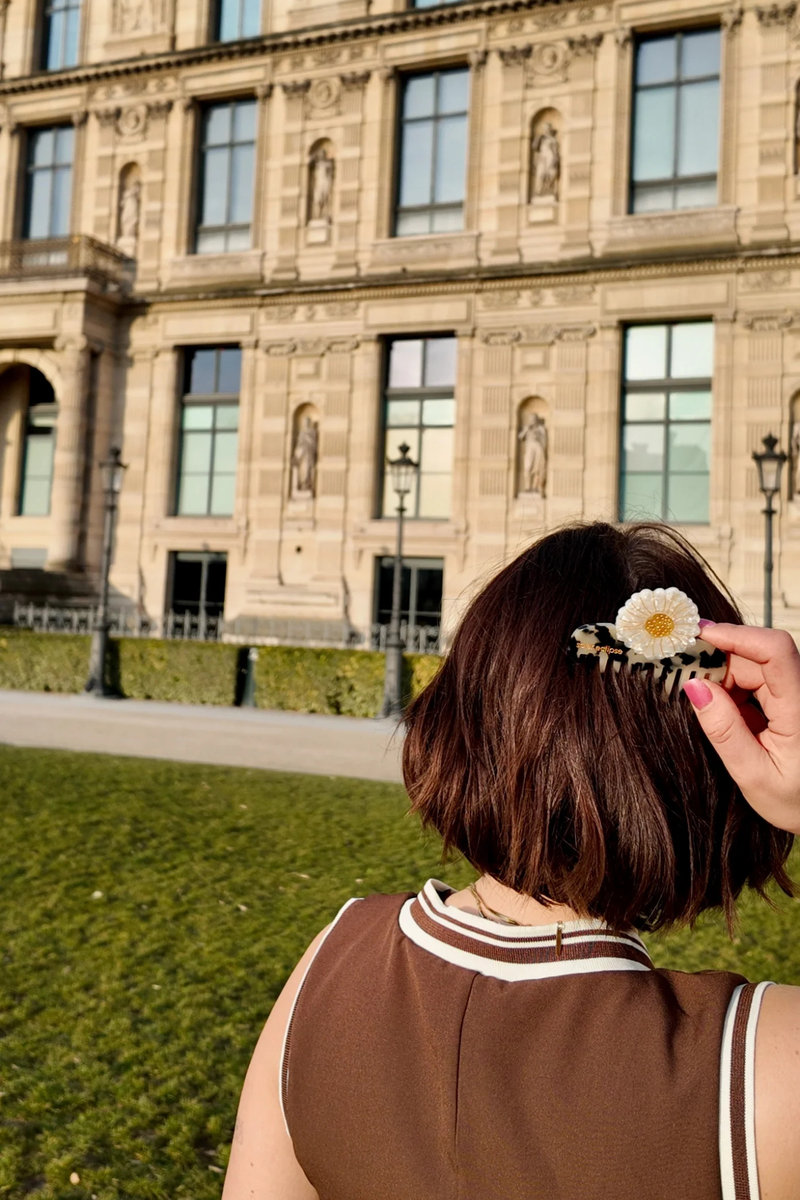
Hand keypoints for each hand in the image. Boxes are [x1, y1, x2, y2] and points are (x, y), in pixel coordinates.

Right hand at [682, 623, 799, 833]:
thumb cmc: (795, 802)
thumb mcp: (753, 775)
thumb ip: (723, 731)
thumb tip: (694, 686)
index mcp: (799, 709)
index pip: (775, 651)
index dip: (738, 635)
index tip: (700, 635)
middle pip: (758, 656)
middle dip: (720, 664)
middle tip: (686, 684)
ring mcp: (796, 695)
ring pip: (755, 666)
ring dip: (725, 679)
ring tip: (709, 711)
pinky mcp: (790, 699)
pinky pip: (758, 681)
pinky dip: (734, 690)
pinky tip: (726, 714)